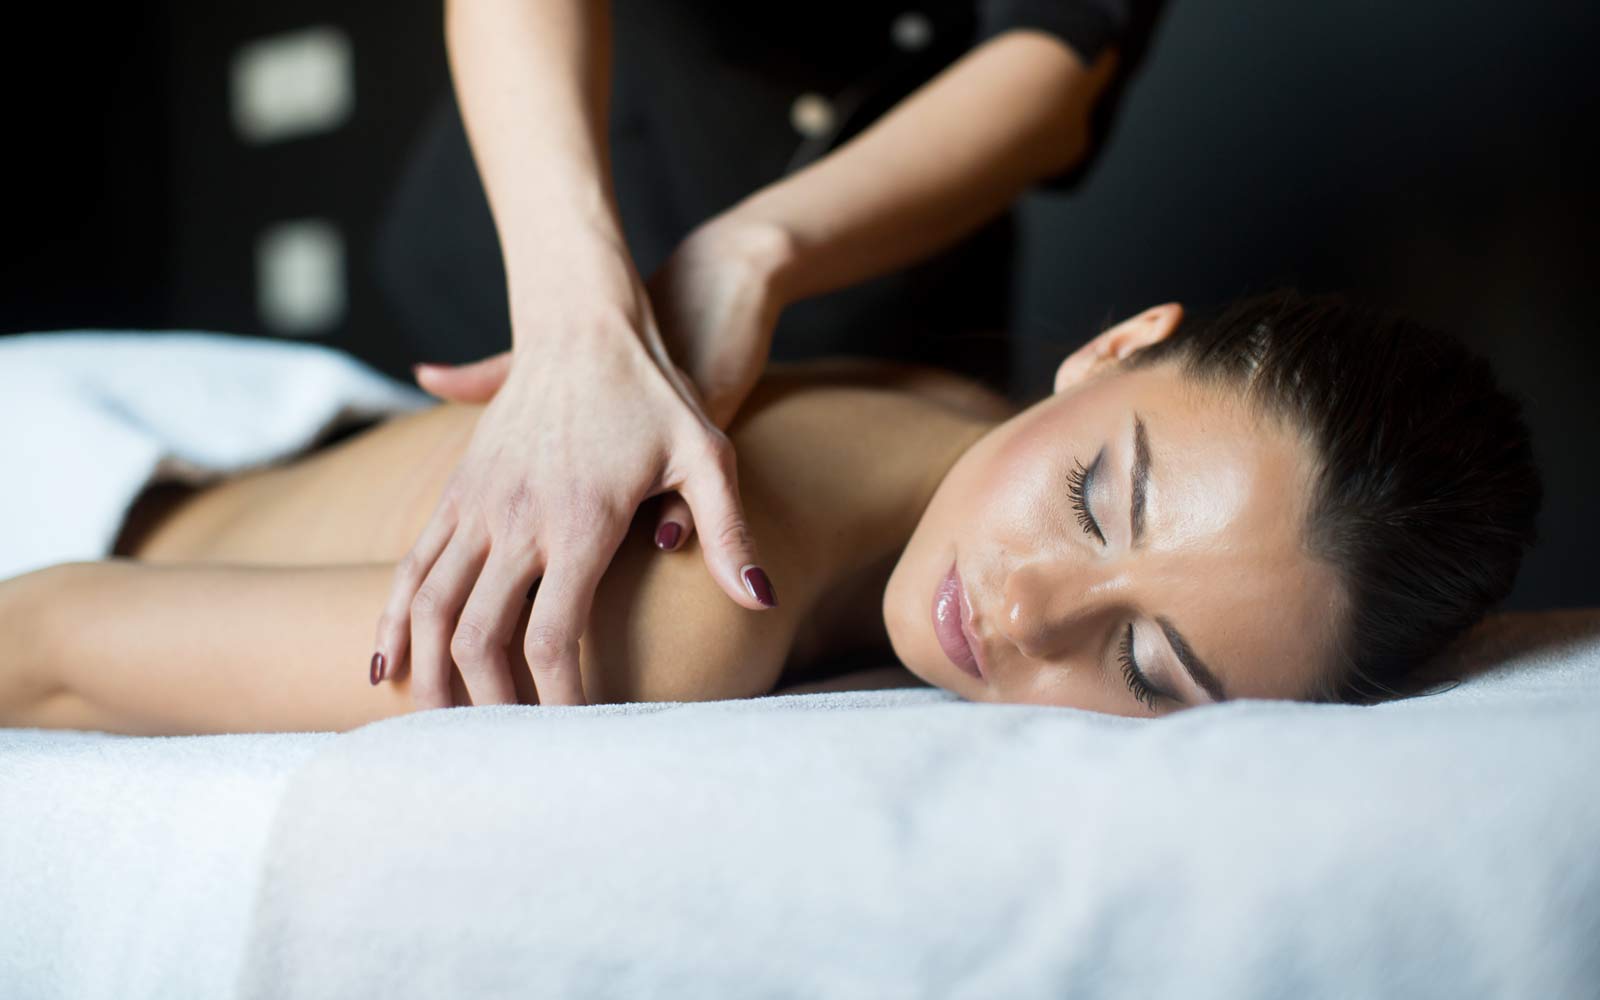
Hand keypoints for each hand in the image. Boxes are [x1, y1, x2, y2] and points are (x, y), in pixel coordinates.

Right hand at [375, 236, 779, 710]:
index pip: (554, 636)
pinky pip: (411, 563)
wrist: (584, 320)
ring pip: (429, 603)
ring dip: (425, 672)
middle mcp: (518, 517)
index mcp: (581, 521)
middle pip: (479, 634)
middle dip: (485, 704)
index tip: (569, 740)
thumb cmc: (656, 391)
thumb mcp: (709, 454)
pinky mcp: (457, 488)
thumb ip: (728, 533)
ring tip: (429, 728)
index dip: (557, 699)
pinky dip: (394, 616)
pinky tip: (386, 657)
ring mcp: (478, 501)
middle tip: (495, 755)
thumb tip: (758, 601)